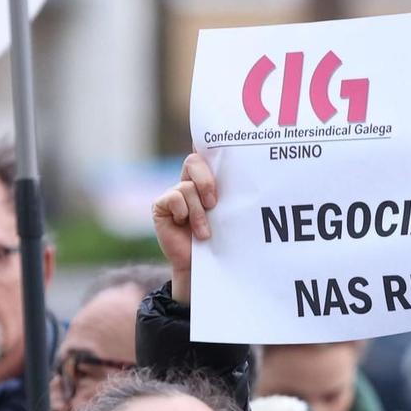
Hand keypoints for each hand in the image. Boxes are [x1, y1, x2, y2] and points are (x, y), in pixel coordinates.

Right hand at [151, 152, 217, 305]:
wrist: (200, 267)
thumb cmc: (219, 241)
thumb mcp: (228, 215)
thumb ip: (230, 195)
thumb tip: (250, 178)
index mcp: (207, 182)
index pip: (207, 155)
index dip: (210, 146)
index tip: (221, 143)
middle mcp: (189, 183)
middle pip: (194, 161)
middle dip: (206, 180)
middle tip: (214, 202)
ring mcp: (173, 194)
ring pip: (187, 187)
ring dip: (199, 212)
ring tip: (204, 231)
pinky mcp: (161, 206)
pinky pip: (174, 198)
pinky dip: (184, 212)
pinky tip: (186, 226)